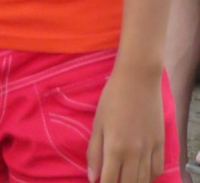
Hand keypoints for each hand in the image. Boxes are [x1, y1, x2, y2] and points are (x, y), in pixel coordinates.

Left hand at [87, 68, 164, 182]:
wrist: (138, 79)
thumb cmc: (113, 97)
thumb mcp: (98, 122)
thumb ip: (94, 151)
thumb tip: (92, 178)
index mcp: (114, 148)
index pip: (109, 182)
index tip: (100, 182)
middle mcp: (133, 153)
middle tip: (112, 178)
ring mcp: (149, 149)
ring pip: (143, 181)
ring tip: (124, 177)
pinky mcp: (160, 143)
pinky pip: (157, 170)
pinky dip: (149, 177)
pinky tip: (141, 174)